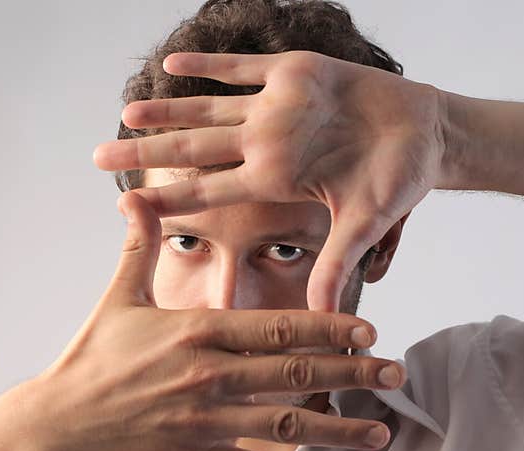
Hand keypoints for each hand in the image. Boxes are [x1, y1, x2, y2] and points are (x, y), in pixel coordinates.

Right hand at [25, 192, 405, 450]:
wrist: (56, 423)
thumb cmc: (90, 359)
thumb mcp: (116, 297)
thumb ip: (138, 247)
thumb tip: (136, 197)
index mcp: (198, 332)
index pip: (278, 326)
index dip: (328, 327)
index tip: (369, 329)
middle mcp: (210, 375)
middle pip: (296, 372)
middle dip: (353, 373)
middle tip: (396, 373)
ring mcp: (205, 421)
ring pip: (285, 425)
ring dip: (338, 429)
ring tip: (380, 433)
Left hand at [93, 50, 448, 311]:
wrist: (426, 134)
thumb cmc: (398, 180)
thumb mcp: (365, 223)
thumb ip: (336, 262)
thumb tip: (322, 314)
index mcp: (273, 180)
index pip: (208, 192)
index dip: (167, 197)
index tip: (125, 205)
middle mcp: (265, 144)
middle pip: (193, 149)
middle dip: (146, 152)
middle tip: (97, 155)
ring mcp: (276, 108)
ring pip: (209, 107)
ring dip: (168, 109)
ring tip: (127, 110)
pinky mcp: (295, 73)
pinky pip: (244, 66)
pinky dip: (211, 64)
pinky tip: (174, 63)